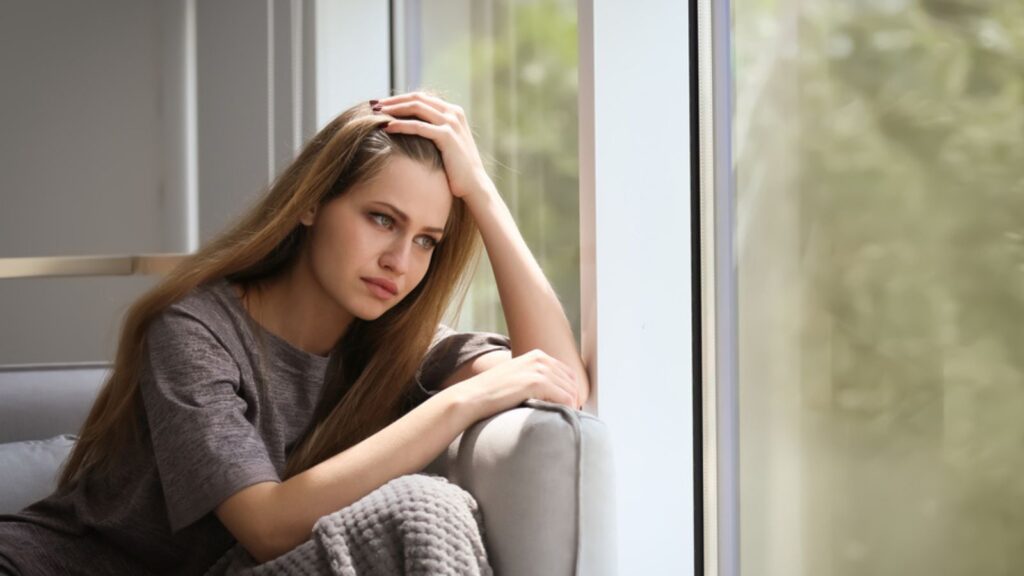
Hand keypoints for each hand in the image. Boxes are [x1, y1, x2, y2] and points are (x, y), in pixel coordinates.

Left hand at [373, 92, 494, 201]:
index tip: (381, 104)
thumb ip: (433, 131)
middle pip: (417, 98)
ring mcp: (451, 123)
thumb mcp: (445, 144)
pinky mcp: (447, 136)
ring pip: (416, 107)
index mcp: (453, 112)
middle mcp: (453, 113)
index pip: (421, 98)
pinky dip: (401, 125)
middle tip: (373, 104)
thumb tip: (409, 127)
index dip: (399, 99)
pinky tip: (387, 127)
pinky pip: (418, 126)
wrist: (474, 185)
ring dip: (394, 108)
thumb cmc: (456, 169)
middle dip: (393, 100)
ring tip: (375, 113)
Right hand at [445, 349, 579, 419]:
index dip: (570, 391)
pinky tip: (557, 417)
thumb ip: (536, 379)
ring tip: (562, 418)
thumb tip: (556, 394)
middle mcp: (540, 358)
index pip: (568, 373)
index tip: (567, 406)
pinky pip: (565, 398)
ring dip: (570, 406)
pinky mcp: (537, 382)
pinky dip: (566, 409)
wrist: (473, 397)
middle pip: (572, 382)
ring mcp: (539, 369)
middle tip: (567, 415)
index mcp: (537, 355)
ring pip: (571, 391)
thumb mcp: (518, 378)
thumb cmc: (493, 393)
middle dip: (573, 399)